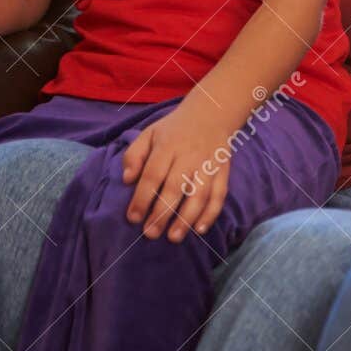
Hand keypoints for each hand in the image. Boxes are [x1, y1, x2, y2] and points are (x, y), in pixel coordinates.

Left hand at [121, 96, 238, 241]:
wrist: (212, 113)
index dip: (142, 198)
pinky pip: (219, 195)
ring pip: (199, 195)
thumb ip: (134, 155)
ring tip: (174, 237)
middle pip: (175, 188)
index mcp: (168, 147)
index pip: (153, 175)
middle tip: (151, 234)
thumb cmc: (174, 129)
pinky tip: (200, 228)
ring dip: (187, 218)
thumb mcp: (149, 133)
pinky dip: (211, 213)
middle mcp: (189, 157)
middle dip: (162, 213)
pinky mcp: (223, 171)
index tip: (133, 218)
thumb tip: (127, 179)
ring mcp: (209, 165)